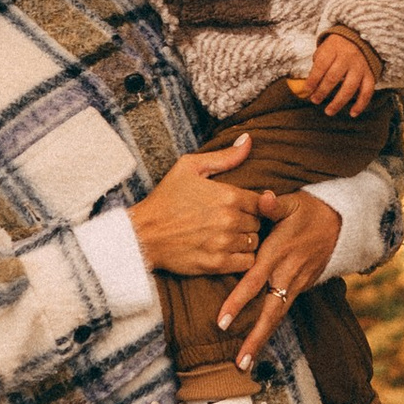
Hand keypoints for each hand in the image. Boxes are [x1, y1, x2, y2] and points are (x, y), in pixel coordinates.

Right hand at [128, 135, 270, 277]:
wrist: (142, 233)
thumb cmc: (165, 198)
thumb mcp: (189, 167)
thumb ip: (224, 156)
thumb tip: (249, 140)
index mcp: (228, 195)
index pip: (261, 202)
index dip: (253, 204)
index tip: (240, 206)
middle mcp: (229, 220)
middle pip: (258, 222)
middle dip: (248, 221)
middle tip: (232, 221)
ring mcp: (223, 243)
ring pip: (254, 242)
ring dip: (245, 239)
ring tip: (228, 235)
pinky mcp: (216, 264)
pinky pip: (246, 262)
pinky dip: (242, 258)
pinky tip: (228, 250)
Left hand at [214, 190, 341, 370]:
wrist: (342, 223)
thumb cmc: (310, 210)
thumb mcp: (293, 202)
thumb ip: (273, 204)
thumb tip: (262, 198)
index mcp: (278, 254)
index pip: (253, 282)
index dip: (237, 302)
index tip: (221, 322)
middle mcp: (287, 274)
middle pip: (269, 312)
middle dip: (254, 338)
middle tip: (239, 363)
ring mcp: (296, 283)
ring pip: (277, 316)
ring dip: (261, 340)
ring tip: (243, 364)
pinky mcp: (301, 287)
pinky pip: (282, 310)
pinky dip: (270, 328)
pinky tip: (256, 344)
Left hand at [300, 29, 377, 116]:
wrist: (361, 37)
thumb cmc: (338, 46)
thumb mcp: (326, 47)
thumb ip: (318, 63)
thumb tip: (310, 85)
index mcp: (334, 48)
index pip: (321, 65)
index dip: (312, 80)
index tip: (307, 90)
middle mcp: (348, 57)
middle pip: (333, 78)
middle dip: (322, 92)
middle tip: (314, 100)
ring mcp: (360, 66)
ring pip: (349, 87)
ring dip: (338, 102)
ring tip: (328, 111)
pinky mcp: (370, 74)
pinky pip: (367, 91)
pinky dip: (361, 104)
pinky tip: (352, 113)